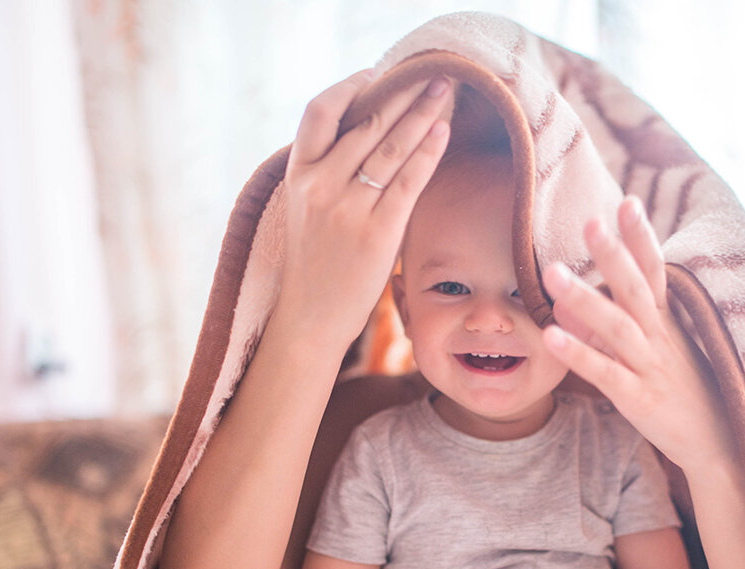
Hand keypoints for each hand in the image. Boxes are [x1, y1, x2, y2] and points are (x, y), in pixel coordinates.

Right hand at [277, 69, 451, 345]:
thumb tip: (367, 136)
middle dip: (402, 95)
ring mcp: (347, 209)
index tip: (375, 74)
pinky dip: (427, 153)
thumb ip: (328, 173)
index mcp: (298, 176)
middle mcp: (319, 186)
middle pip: (366, 124)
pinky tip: (443, 132)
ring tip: (446, 92)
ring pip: (390, 148)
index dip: (348, 88)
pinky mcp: (377, 233)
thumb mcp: (306, 209)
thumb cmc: (315, 263)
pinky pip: (408, 182)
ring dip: (422, 115)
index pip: (318, 113)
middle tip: (431, 74)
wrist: (310, 318)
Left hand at [541, 197, 733, 475]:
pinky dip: (578, 353)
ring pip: (617, 326)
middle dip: (612, 254)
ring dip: (583, 298)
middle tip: (589, 221)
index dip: (641, 238)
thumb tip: (573, 301)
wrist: (719, 445)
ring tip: (550, 272)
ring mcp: (651, 367)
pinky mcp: (639, 399)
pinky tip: (550, 335)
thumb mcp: (662, 350)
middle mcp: (661, 338)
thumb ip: (621, 323)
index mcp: (669, 322)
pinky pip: (605, 373)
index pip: (655, 270)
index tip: (627, 201)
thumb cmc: (686, 391)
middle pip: (635, 289)